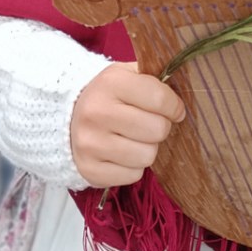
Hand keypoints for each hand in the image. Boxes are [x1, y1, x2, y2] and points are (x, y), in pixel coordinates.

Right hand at [70, 62, 184, 189]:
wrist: (67, 119)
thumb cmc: (108, 97)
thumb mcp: (126, 75)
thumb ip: (153, 78)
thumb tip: (184, 90)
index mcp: (110, 83)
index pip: (160, 98)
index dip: (174, 106)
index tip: (173, 109)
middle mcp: (96, 112)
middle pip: (157, 129)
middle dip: (160, 128)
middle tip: (149, 124)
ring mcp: (90, 143)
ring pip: (147, 156)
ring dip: (147, 149)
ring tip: (134, 140)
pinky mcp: (90, 169)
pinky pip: (133, 175)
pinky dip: (133, 167)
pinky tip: (121, 154)